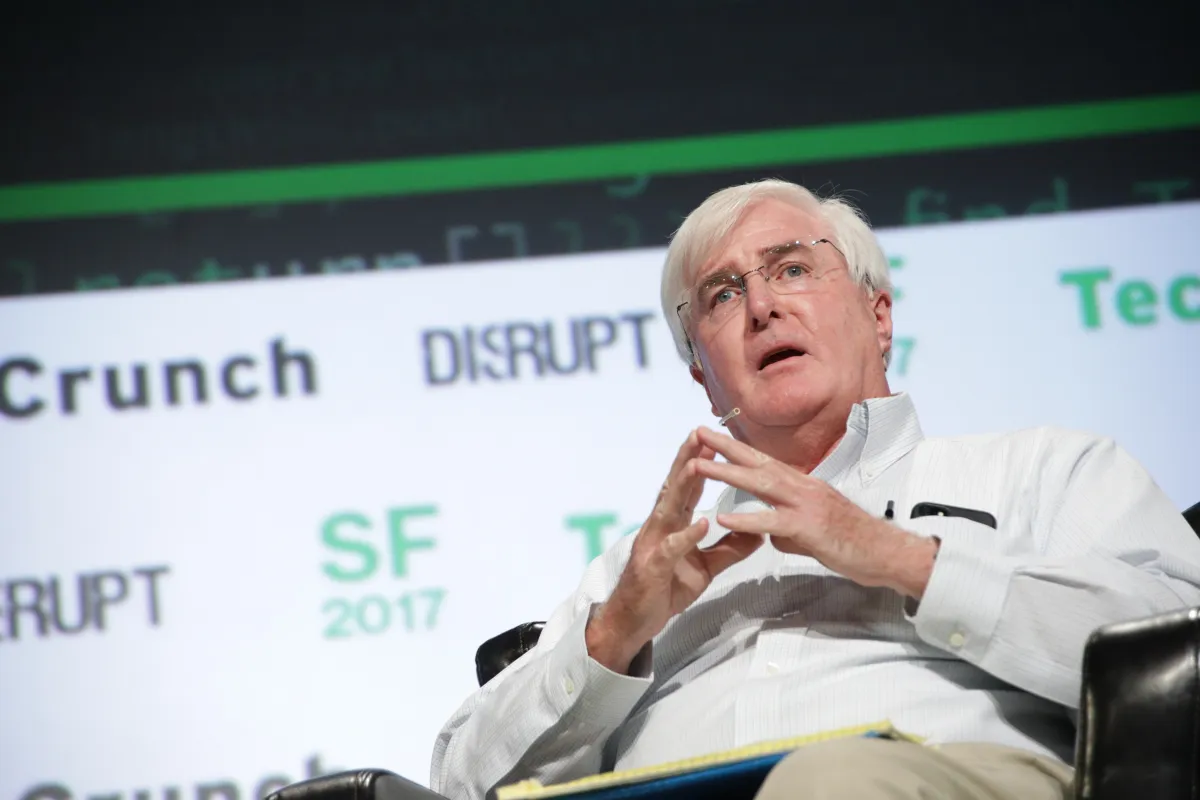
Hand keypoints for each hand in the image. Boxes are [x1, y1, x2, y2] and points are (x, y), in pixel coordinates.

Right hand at [587, 430, 763, 673]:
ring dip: (682, 485)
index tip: (713, 439)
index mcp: (672, 524)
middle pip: (674, 487)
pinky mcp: (652, 567)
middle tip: (700, 433)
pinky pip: (671, 548)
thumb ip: (729, 549)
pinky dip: (686, 534)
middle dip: (687, 459)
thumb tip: (758, 532)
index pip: (687, 488)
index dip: (699, 462)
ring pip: (668, 509)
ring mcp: (653, 544)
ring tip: (697, 463)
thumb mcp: (706, 568)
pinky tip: (701, 522)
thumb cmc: (666, 589)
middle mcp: (659, 527)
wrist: (636, 622)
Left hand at [691, 427, 936, 598]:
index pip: (765, 462)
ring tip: (698, 466)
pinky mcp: (809, 527)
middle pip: (758, 462)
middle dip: (725, 448)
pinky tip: (722, 518)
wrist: (888, 553)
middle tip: (697, 433)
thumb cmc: (855, 543)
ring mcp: (806, 504)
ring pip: (760, 484)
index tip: (713, 437)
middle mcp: (804, 487)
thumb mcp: (814, 531)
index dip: (738, 449)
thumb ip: (789, 529)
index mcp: (804, 485)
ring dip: (727, 473)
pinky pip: (772, 521)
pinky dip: (746, 519)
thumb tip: (771, 535)